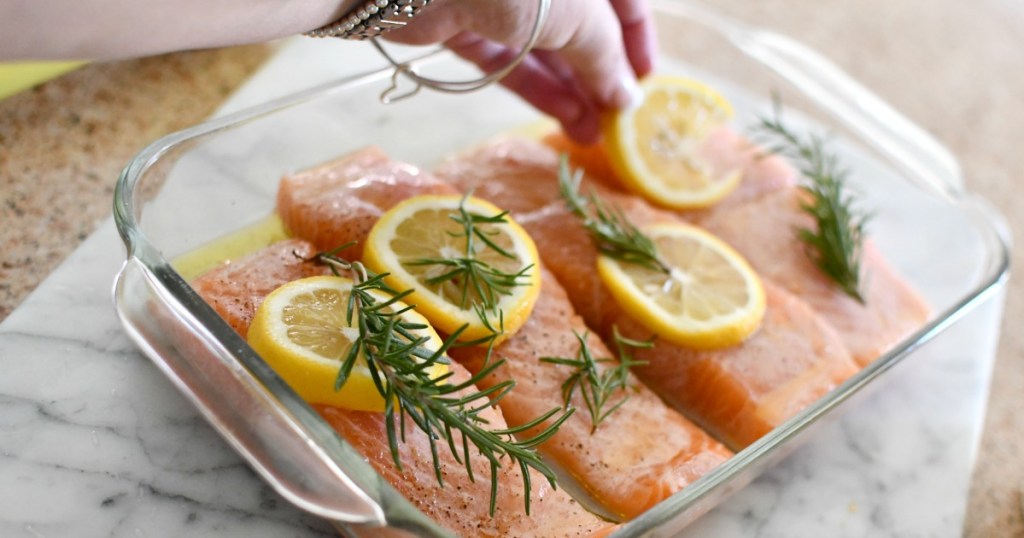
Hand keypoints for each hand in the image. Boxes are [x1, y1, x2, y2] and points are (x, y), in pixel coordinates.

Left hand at [386, 0, 656, 142]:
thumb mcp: (579, 16)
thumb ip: (605, 57)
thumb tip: (628, 97)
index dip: (637, 39)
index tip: (648, 82)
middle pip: (581, 26)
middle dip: (600, 74)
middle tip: (617, 121)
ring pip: (544, 48)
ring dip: (572, 91)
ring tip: (594, 135)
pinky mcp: (465, 24)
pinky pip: (509, 61)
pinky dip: (536, 89)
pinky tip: (566, 119)